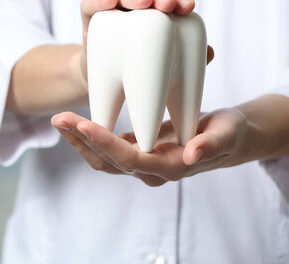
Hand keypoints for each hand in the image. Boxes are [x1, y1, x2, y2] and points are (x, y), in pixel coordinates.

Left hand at [50, 108, 247, 185]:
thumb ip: (211, 144)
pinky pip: (106, 149)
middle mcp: (151, 170)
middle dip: (82, 140)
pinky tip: (74, 122)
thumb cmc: (229, 132)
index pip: (131, 159)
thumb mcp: (227, 133)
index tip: (83, 125)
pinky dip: (88, 136)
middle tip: (60, 118)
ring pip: (102, 158)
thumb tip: (192, 155)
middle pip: (108, 160)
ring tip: (59, 120)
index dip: (105, 143)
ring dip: (79, 140)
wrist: (228, 137)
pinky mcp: (137, 152)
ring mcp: (142, 163)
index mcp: (170, 167)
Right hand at [76, 0, 213, 90]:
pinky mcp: (89, 19)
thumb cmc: (137, 65)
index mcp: (153, 6)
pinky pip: (90, 4)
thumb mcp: (162, 62)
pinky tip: (110, 2)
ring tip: (145, 4)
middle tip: (168, 5)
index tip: (188, 8)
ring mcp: (109, 8)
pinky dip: (98, 0)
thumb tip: (208, 53)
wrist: (101, 80)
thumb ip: (186, 56)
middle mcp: (131, 0)